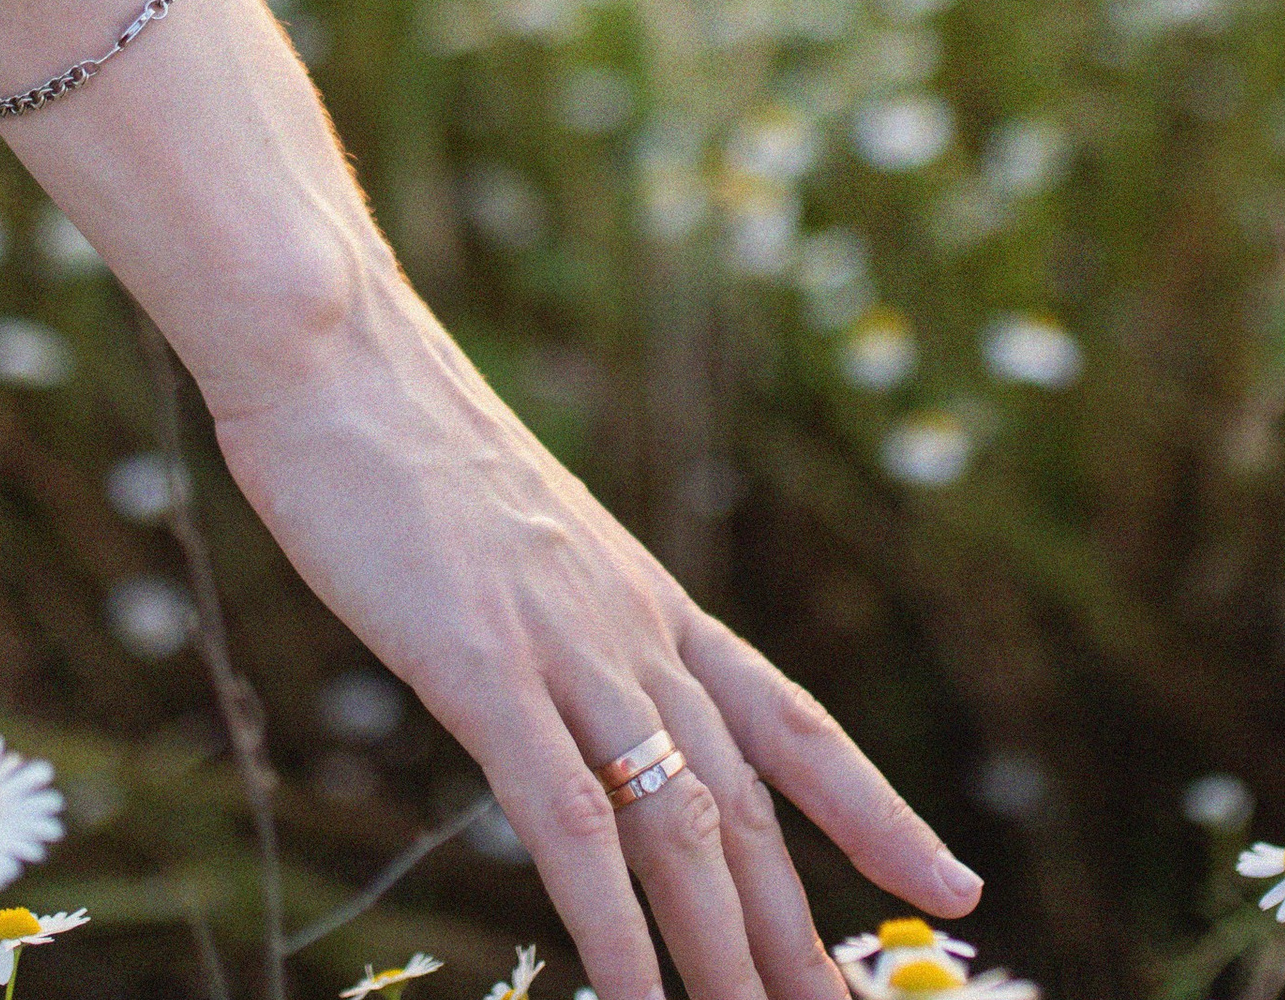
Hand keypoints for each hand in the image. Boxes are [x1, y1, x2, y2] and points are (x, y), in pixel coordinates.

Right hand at [207, 261, 980, 999]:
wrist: (332, 345)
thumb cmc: (394, 434)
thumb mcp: (506, 534)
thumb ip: (550, 612)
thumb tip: (555, 680)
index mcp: (642, 593)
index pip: (790, 719)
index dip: (875, 810)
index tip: (952, 886)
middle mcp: (630, 624)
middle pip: (746, 801)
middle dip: (804, 929)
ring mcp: (563, 644)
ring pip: (680, 824)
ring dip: (726, 955)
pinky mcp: (480, 665)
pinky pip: (567, 819)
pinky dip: (613, 926)